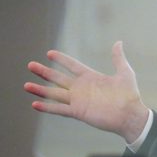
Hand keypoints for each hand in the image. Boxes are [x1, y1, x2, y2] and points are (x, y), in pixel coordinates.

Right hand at [24, 41, 148, 142]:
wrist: (130, 115)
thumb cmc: (129, 95)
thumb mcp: (124, 73)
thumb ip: (118, 58)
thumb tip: (118, 42)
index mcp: (91, 78)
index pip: (72, 66)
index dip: (62, 60)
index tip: (50, 53)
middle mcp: (82, 88)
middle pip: (59, 78)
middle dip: (44, 72)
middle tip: (30, 65)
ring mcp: (78, 100)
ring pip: (55, 93)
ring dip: (40, 90)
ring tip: (26, 85)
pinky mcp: (78, 112)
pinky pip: (59, 109)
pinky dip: (47, 107)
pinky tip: (35, 104)